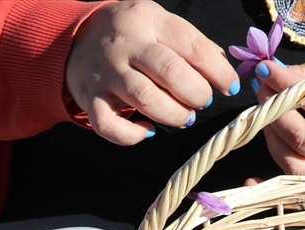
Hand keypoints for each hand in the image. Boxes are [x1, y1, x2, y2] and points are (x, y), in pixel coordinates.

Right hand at [65, 0, 238, 144]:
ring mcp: (106, 72)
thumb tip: (223, 70)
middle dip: (197, 94)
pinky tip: (147, 130)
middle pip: (171, 73)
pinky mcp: (90, 98)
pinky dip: (132, 135)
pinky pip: (109, 126)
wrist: (75, 39)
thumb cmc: (131, 36)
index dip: (219, 72)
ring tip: (184, 117)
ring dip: (173, 115)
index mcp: (149, 19)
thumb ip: (189, 43)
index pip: (193, 46)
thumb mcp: (158, 23)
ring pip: (145, 99)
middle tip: (201, 101)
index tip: (229, 87)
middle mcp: (126, 44)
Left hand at [251, 56, 304, 176]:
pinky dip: (274, 162)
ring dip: (271, 134)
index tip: (265, 69)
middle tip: (261, 87)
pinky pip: (293, 178)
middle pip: (302, 136)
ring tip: (265, 111)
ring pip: (292, 162)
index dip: (286, 85)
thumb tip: (271, 75)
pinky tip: (264, 150)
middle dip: (274, 110)